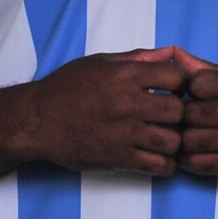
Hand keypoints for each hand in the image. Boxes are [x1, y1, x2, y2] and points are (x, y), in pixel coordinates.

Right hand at [19, 47, 189, 175]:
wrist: (36, 121)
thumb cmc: (66, 88)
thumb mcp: (101, 63)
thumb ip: (138, 58)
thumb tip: (171, 53)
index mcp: (126, 76)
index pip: (177, 76)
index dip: (181, 82)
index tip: (175, 89)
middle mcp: (128, 104)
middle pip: (179, 110)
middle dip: (180, 113)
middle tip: (172, 116)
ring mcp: (124, 133)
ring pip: (173, 141)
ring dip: (175, 140)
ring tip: (166, 137)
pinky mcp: (118, 158)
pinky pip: (158, 165)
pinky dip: (165, 164)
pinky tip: (158, 157)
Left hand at [171, 50, 217, 183]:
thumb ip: (212, 70)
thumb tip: (176, 57)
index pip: (196, 84)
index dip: (193, 87)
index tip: (201, 92)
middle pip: (189, 113)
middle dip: (185, 113)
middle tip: (192, 114)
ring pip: (188, 140)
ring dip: (185, 136)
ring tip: (194, 132)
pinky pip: (196, 163)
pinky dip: (188, 158)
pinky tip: (196, 150)